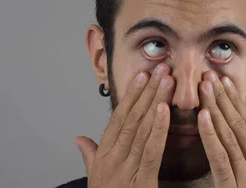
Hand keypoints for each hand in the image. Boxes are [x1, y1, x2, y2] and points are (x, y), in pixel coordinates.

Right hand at [74, 64, 174, 187]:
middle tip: (161, 69)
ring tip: (167, 81)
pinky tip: (165, 111)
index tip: (142, 75)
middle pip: (132, 119)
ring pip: (141, 130)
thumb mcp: (96, 178)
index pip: (119, 119)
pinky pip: (150, 151)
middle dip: (147, 92)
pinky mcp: (140, 182)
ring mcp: (124, 171)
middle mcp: (111, 160)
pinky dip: (158, 129)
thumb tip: (78, 138)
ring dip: (155, 102)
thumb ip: (89, 156)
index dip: (131, 96)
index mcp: (103, 156)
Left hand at [198, 71, 245, 187]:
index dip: (237, 102)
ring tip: (205, 87)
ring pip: (228, 136)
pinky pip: (219, 158)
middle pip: (239, 125)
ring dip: (215, 108)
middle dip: (223, 98)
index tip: (226, 82)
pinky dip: (210, 136)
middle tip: (210, 76)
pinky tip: (202, 116)